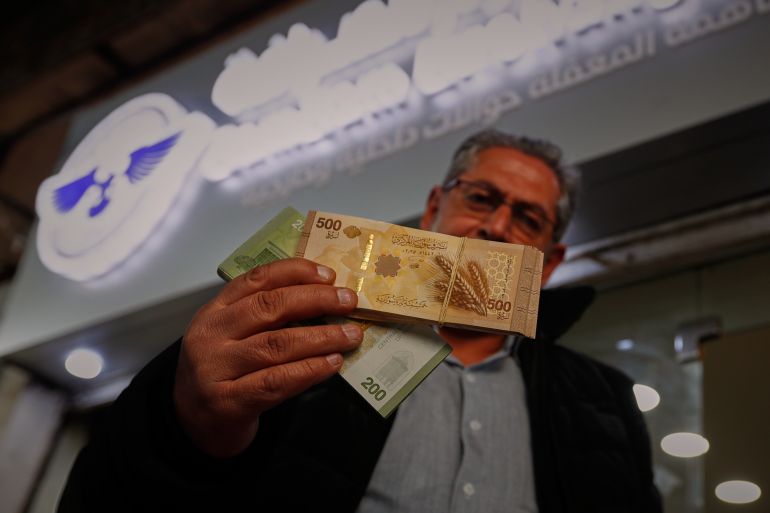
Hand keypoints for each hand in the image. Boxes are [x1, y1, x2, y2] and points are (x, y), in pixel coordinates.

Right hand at [174, 258, 361, 457]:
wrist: (192, 425)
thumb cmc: (222, 375)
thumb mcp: (232, 337)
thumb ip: (265, 318)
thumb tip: (324, 299)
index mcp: (214, 311)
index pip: (256, 280)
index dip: (295, 273)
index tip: (329, 275)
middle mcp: (211, 335)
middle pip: (269, 307)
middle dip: (316, 300)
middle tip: (348, 302)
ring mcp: (216, 369)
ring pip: (276, 345)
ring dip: (321, 338)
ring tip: (350, 335)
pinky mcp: (228, 402)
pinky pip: (276, 381)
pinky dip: (309, 370)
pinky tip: (332, 364)